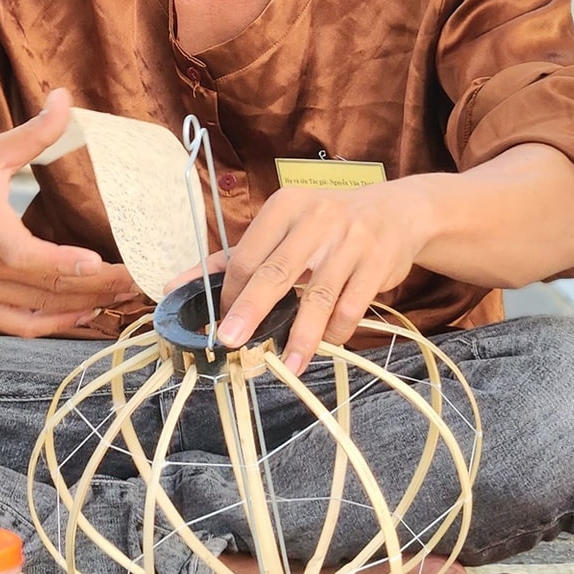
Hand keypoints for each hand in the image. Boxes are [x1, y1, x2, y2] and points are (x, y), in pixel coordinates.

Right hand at [0, 89, 139, 336]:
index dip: (66, 264)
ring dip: (86, 307)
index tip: (102, 263)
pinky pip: (22, 327)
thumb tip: (64, 98)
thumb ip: (32, 133)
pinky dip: (56, 325)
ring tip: (122, 295)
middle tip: (138, 280)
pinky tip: (85, 313)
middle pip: (49, 288)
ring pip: (42, 312)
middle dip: (98, 287)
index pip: (29, 257)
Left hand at [214, 183, 421, 375]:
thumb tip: (178, 284)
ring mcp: (349, 241)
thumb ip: (236, 256)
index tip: (224, 322)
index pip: (247, 255)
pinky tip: (326, 343)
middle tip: (231, 342)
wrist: (396, 212)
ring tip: (288, 366)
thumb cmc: (328, 225)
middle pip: (275, 272)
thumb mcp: (284, 227)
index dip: (231, 293)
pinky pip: (351, 307)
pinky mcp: (377, 262)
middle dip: (251, 311)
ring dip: (301, 337)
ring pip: (317, 297)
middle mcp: (316, 219)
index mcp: (285, 207)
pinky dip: (336, 331)